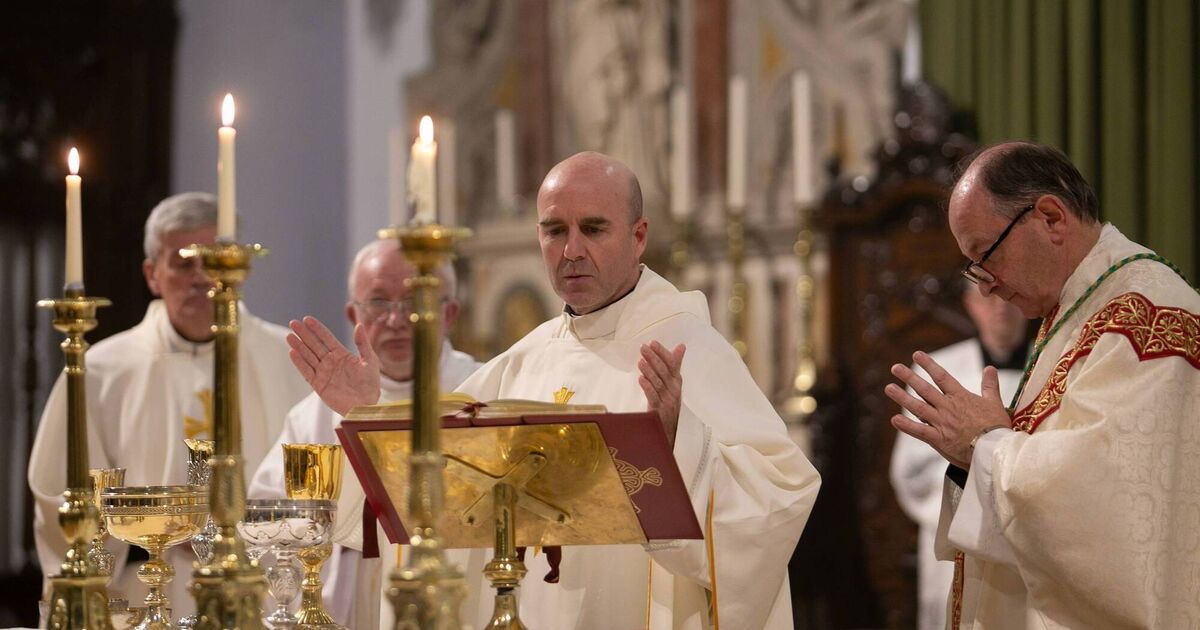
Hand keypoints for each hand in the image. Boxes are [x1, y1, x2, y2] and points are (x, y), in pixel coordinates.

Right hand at [287, 316, 380, 415]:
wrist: (365, 405)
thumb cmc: (370, 384)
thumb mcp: (370, 361)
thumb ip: (363, 343)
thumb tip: (360, 325)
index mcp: (341, 354)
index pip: (326, 338)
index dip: (317, 328)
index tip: (307, 319)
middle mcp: (330, 362)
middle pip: (314, 345)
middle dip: (304, 334)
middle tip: (293, 323)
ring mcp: (323, 372)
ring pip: (308, 356)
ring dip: (299, 346)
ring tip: (289, 336)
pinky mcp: (318, 384)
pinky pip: (307, 372)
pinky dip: (299, 363)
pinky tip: (292, 353)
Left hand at [637, 341, 685, 446]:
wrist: (668, 430)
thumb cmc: (669, 403)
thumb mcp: (672, 383)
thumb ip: (675, 364)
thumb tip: (681, 347)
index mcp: (676, 382)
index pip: (672, 364)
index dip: (663, 353)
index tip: (653, 343)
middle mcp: (674, 390)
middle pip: (664, 372)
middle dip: (654, 358)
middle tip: (644, 348)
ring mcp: (667, 400)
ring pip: (659, 383)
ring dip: (649, 371)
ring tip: (641, 361)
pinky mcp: (660, 410)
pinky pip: (654, 397)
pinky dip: (647, 387)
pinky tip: (640, 379)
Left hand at [883, 351, 1011, 468]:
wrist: (996, 449)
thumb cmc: (997, 427)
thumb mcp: (995, 402)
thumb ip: (990, 385)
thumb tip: (990, 368)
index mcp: (961, 397)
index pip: (941, 376)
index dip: (928, 364)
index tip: (916, 355)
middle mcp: (948, 407)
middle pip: (925, 389)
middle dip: (909, 377)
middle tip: (895, 368)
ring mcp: (942, 422)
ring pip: (918, 407)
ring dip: (902, 397)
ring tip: (888, 388)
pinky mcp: (939, 439)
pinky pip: (919, 431)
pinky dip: (906, 426)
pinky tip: (894, 419)